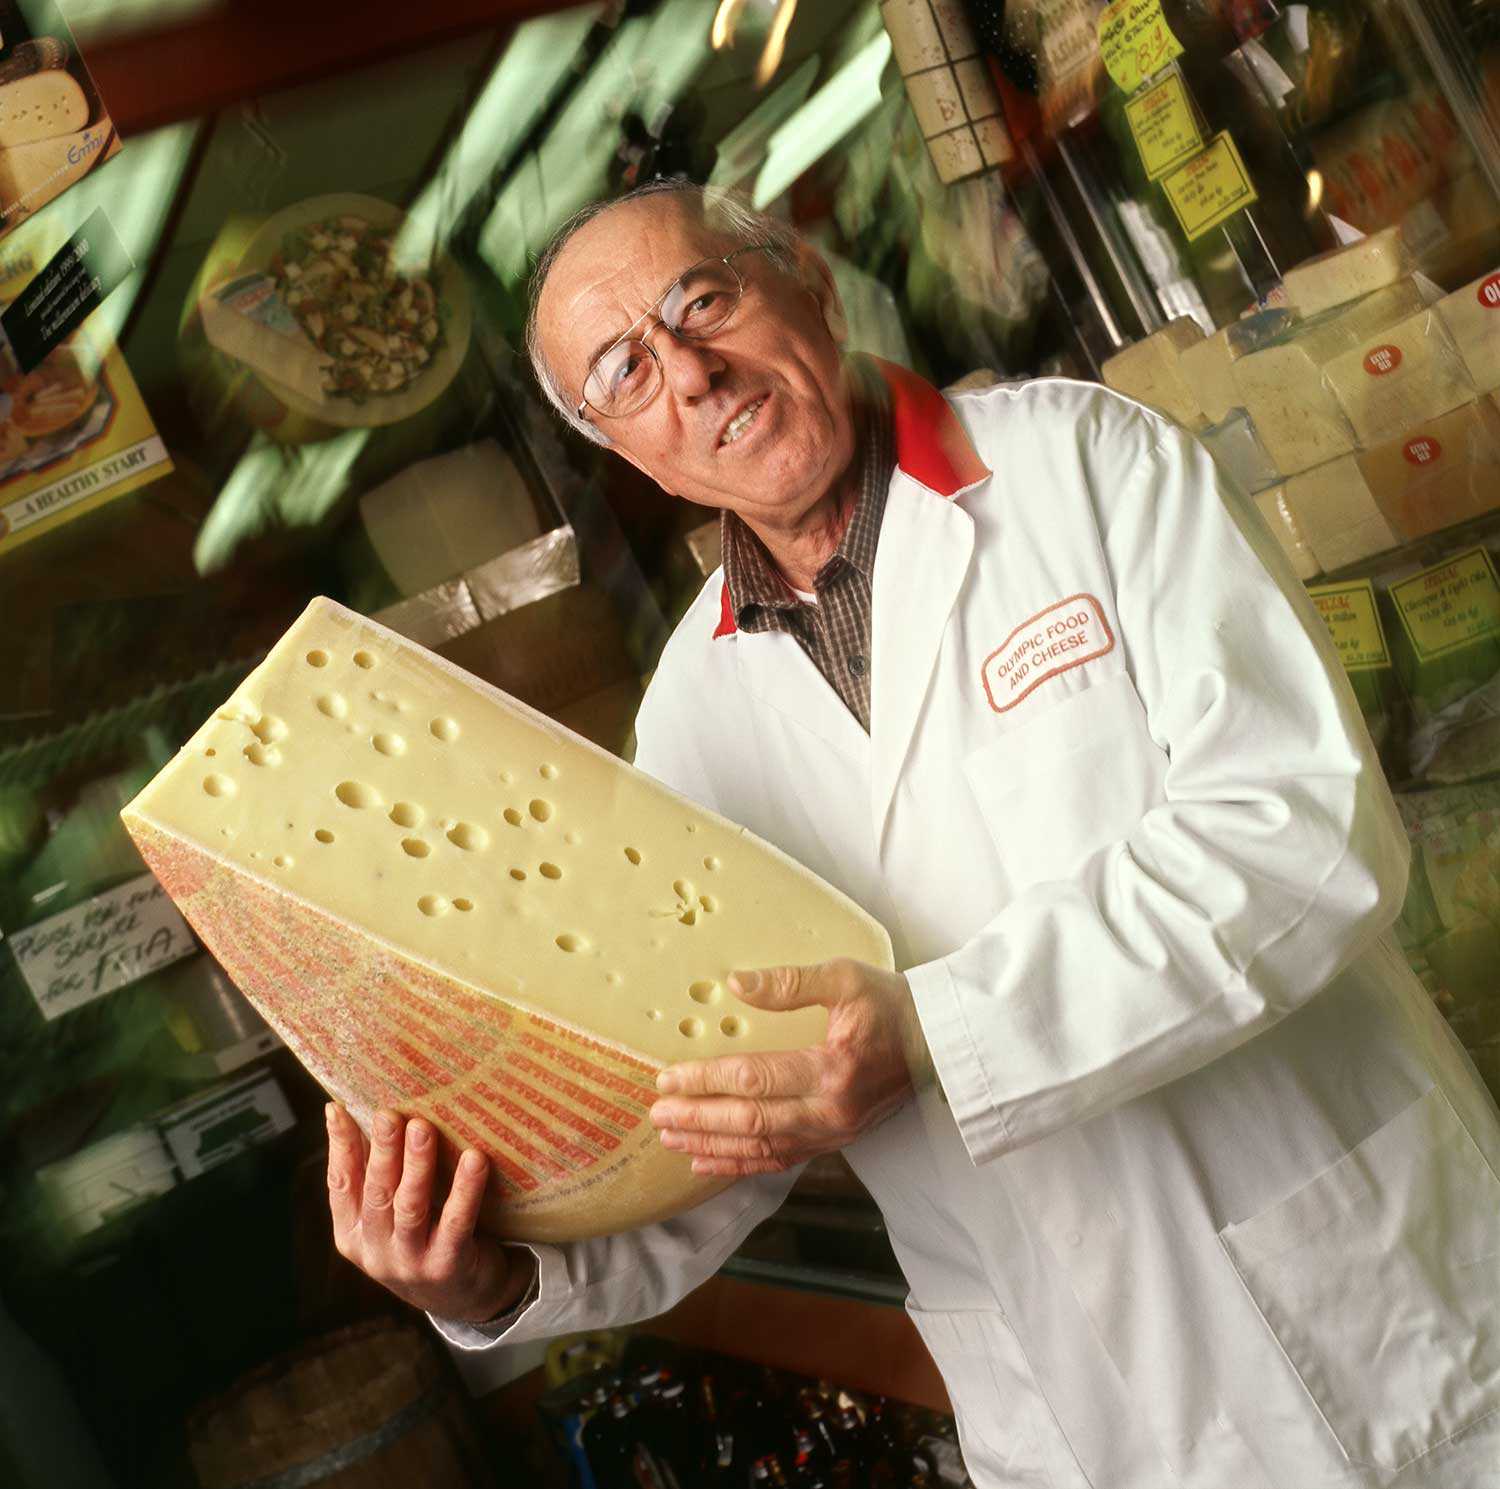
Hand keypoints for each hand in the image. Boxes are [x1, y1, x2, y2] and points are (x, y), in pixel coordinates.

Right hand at [325, 1104, 532, 1324]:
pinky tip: (475, 1159)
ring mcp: (410, 1262)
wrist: (465, 1298)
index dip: (338, 1146)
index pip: (341, 1184)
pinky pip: (456, 1222)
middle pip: (376, 1192)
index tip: (337, 1109)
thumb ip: (381, 1178)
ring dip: (416, 1165)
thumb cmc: (426, 1240)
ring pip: (410, 1206)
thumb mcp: (391, 1218)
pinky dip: (465, 1190)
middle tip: (389, 1114)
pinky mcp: (447, 1266)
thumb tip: (375, 1115)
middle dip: (381, 1150)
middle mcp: (376, 1251)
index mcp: (354, 1235)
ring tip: (423, 1128)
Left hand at [649, 958, 927, 1177]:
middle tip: (657, 1113)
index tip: (668, 1078)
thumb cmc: (892, 1004)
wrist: (938, 1041)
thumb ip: (789, 983)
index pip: (754, 1079)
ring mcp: (833, 1133)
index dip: (706, 1080)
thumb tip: (736, 983)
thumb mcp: (845, 978)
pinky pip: (780, 1160)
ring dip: (712, 1145)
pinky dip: (741, 1164)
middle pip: (751, 1121)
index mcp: (832, 1069)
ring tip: (672, 1138)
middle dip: (699, 1119)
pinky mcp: (835, 1140)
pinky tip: (709, 1161)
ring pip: (762, 1148)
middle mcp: (831, 1111)